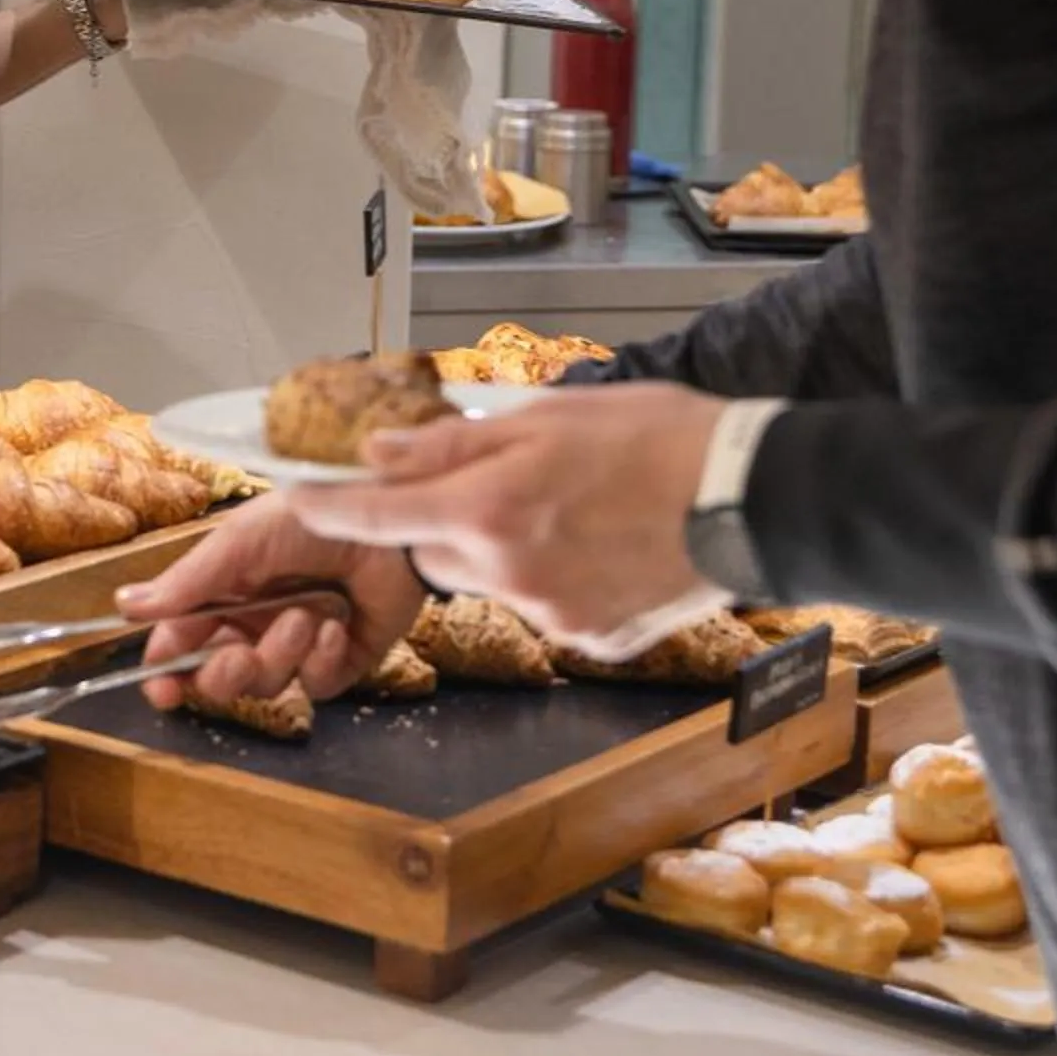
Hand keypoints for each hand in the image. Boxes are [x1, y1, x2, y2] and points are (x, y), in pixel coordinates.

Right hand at [116, 495, 428, 708]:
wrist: (385, 518)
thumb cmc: (308, 517)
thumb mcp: (238, 542)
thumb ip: (186, 583)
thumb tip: (125, 605)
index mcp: (221, 595)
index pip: (180, 646)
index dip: (165, 673)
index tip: (163, 689)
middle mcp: (254, 625)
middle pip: (219, 679)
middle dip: (224, 675)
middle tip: (238, 654)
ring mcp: (297, 645)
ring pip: (269, 686)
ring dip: (281, 656)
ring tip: (305, 617)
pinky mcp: (342, 660)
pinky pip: (318, 686)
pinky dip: (322, 660)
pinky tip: (335, 627)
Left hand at [289, 383, 731, 660]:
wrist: (755, 498)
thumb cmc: (660, 441)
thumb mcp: (546, 416)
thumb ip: (453, 445)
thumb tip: (377, 454)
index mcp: (491, 509)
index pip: (376, 516)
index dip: (331, 506)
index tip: (301, 496)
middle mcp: (510, 571)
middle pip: (435, 551)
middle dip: (450, 520)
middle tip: (504, 484)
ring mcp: (552, 614)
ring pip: (489, 581)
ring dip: (504, 550)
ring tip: (572, 510)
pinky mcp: (589, 639)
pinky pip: (543, 608)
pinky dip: (554, 579)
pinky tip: (601, 546)